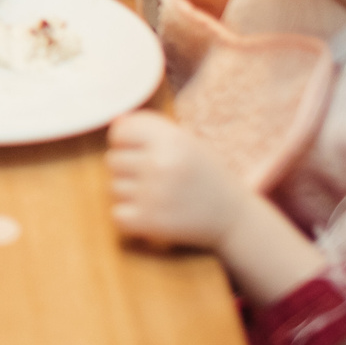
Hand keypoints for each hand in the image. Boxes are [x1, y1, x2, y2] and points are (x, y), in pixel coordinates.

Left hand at [106, 110, 252, 250]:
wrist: (233, 217)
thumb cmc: (204, 175)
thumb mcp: (185, 143)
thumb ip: (150, 130)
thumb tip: (115, 121)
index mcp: (171, 139)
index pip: (120, 132)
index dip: (124, 142)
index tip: (138, 151)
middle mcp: (161, 163)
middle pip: (112, 160)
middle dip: (127, 169)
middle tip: (152, 177)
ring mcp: (154, 194)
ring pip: (113, 188)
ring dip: (129, 193)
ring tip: (155, 195)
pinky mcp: (150, 223)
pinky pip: (117, 215)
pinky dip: (129, 217)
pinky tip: (149, 213)